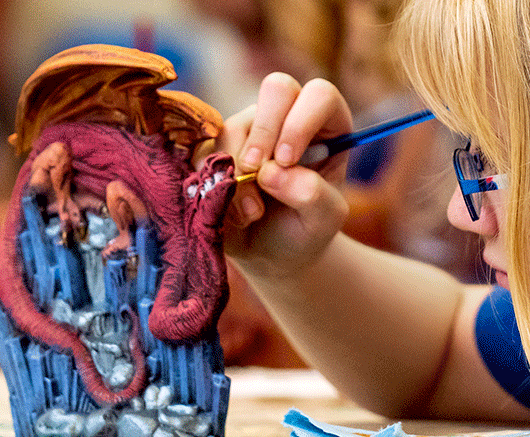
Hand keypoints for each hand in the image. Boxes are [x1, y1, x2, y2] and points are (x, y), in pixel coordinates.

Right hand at [218, 73, 352, 276]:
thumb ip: (312, 195)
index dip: (301, 121)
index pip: (320, 95)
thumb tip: (271, 173)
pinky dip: (213, 184)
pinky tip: (233, 214)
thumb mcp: (324, 221)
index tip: (287, 160)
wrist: (272, 254)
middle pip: (276, 89)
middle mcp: (287, 118)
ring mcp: (249, 130)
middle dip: (264, 132)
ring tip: (252, 213)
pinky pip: (203, 152)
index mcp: (326, 126)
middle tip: (257, 172)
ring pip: (233, 126)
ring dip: (237, 172)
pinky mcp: (216, 149)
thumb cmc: (305, 231)